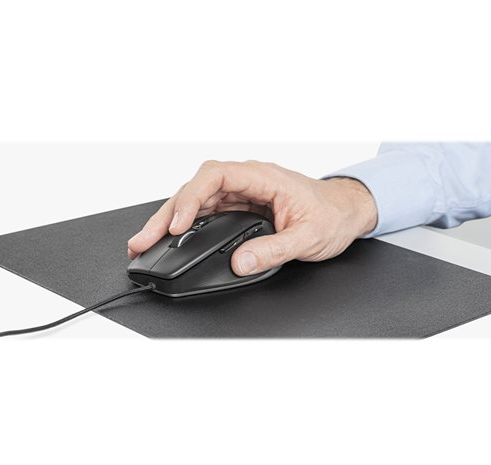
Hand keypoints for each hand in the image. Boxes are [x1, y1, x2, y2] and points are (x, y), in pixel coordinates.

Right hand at [127, 160, 377, 275]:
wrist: (346, 211)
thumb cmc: (332, 214)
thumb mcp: (308, 236)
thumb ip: (274, 250)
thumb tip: (240, 262)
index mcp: (263, 177)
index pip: (215, 175)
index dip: (191, 197)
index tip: (179, 224)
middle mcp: (247, 181)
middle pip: (196, 188)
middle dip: (167, 213)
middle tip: (144, 238)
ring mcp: (241, 193)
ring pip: (196, 200)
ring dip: (170, 219)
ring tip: (146, 240)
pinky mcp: (239, 207)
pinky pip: (206, 211)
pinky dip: (185, 224)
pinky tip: (170, 237)